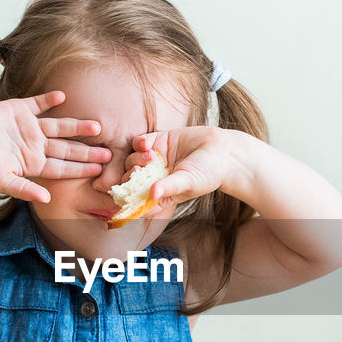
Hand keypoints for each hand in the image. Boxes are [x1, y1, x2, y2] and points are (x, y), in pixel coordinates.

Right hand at [0, 91, 110, 202]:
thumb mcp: (2, 181)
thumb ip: (24, 189)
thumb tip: (46, 200)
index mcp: (34, 163)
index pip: (63, 167)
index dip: (81, 168)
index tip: (100, 169)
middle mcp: (35, 145)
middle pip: (67, 148)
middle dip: (87, 150)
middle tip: (109, 150)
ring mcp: (28, 127)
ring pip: (58, 126)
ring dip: (76, 126)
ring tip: (96, 126)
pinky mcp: (17, 110)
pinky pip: (37, 103)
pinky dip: (49, 99)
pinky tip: (63, 96)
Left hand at [124, 127, 240, 208]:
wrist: (222, 151)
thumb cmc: (209, 174)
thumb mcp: (188, 183)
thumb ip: (169, 187)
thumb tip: (152, 195)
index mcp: (160, 194)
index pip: (137, 200)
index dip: (126, 200)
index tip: (119, 198)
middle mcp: (154, 178)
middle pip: (130, 180)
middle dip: (128, 176)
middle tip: (136, 171)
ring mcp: (154, 160)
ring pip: (132, 160)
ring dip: (135, 158)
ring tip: (151, 156)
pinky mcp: (158, 141)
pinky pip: (139, 143)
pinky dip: (139, 143)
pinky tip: (146, 144)